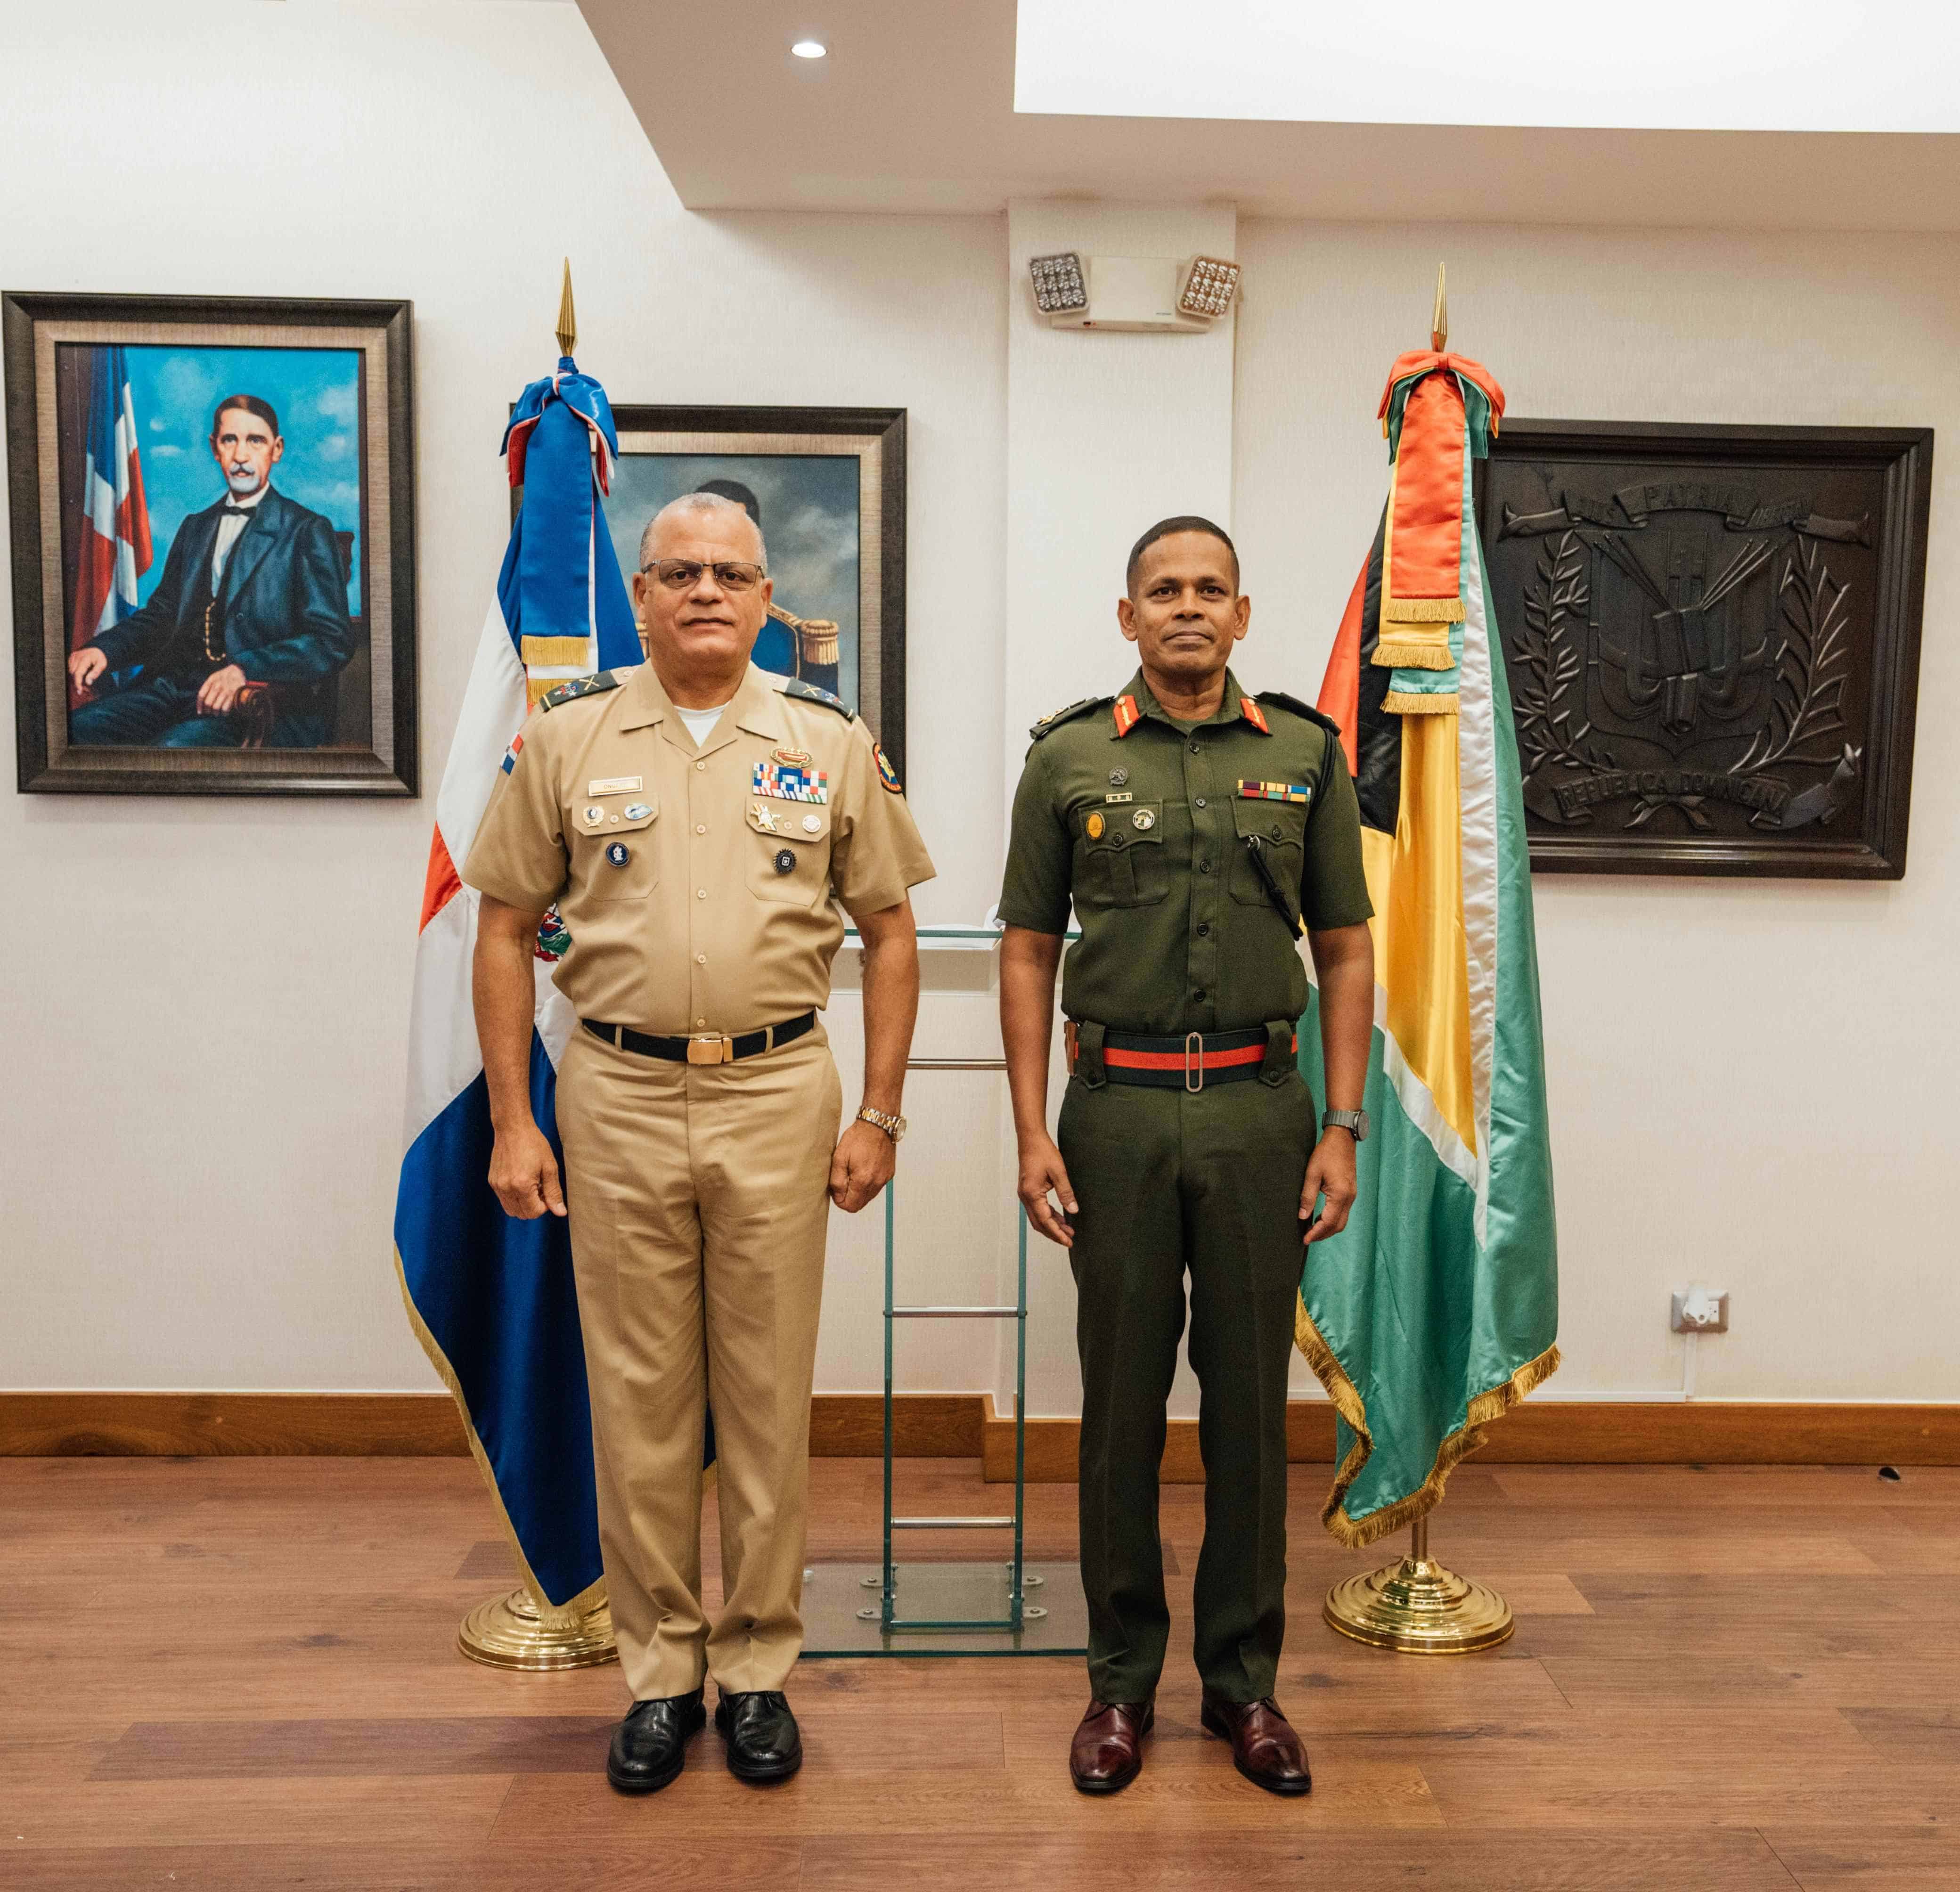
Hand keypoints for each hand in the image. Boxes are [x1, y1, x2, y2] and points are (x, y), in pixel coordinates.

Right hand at [68, 646, 106, 691]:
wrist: (97, 649)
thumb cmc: (100, 657)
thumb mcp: (102, 664)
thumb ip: (95, 673)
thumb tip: (88, 682)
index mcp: (84, 658)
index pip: (77, 673)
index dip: (78, 683)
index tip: (80, 690)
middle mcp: (76, 657)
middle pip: (73, 674)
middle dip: (78, 682)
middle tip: (86, 690)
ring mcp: (72, 657)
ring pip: (71, 672)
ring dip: (76, 679)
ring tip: (84, 684)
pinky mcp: (71, 657)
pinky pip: (70, 668)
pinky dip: (75, 674)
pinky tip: (81, 677)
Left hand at [196, 663, 248, 714]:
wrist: (238, 670)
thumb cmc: (225, 675)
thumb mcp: (214, 677)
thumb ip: (208, 686)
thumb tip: (203, 700)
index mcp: (210, 681)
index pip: (201, 695)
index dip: (199, 705)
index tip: (200, 711)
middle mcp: (217, 686)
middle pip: (208, 703)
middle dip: (208, 710)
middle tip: (210, 712)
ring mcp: (225, 691)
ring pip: (216, 707)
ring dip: (215, 712)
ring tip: (217, 713)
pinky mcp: (233, 695)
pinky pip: (226, 708)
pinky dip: (224, 712)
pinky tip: (225, 713)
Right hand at [487, 1121, 565, 1219]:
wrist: (513, 1128)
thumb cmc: (534, 1144)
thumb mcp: (549, 1167)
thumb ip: (554, 1192)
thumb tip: (560, 1213)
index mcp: (522, 1185)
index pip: (534, 1212)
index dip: (545, 1205)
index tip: (547, 1190)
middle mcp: (506, 1188)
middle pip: (522, 1215)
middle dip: (534, 1206)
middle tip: (540, 1187)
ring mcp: (497, 1185)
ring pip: (511, 1210)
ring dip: (523, 1204)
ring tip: (531, 1185)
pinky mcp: (492, 1181)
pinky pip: (504, 1200)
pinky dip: (514, 1197)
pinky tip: (521, 1181)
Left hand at [829, 1117, 896, 1211]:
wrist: (877, 1124)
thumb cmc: (858, 1137)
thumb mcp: (839, 1157)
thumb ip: (837, 1181)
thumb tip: (838, 1196)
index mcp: (863, 1180)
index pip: (850, 1206)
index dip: (839, 1200)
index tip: (836, 1188)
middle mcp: (876, 1182)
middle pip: (859, 1205)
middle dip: (848, 1198)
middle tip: (843, 1181)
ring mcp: (884, 1179)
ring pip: (868, 1197)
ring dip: (858, 1192)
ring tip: (853, 1173)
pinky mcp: (889, 1174)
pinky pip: (876, 1187)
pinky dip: (868, 1184)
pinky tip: (863, 1169)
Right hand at [1016, 1134, 1076, 1247]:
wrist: (1030, 1139)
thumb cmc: (1043, 1152)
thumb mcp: (1059, 1172)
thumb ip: (1066, 1193)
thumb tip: (1073, 1211)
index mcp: (1032, 1194)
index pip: (1045, 1221)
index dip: (1057, 1233)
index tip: (1069, 1241)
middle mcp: (1025, 1197)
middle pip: (1039, 1223)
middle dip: (1054, 1233)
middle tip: (1070, 1240)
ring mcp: (1025, 1194)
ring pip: (1038, 1217)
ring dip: (1052, 1225)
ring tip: (1068, 1230)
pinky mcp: (1028, 1191)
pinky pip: (1037, 1209)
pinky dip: (1048, 1216)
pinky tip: (1059, 1217)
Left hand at [1301, 1129, 1357, 1245]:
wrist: (1342, 1139)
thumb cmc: (1326, 1153)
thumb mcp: (1312, 1173)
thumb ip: (1307, 1196)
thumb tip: (1302, 1216)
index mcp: (1340, 1194)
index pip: (1328, 1222)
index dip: (1316, 1233)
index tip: (1305, 1240)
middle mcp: (1349, 1198)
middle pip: (1337, 1226)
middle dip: (1322, 1235)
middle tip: (1307, 1238)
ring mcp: (1352, 1195)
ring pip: (1342, 1221)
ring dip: (1328, 1228)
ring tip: (1312, 1230)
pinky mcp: (1351, 1192)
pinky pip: (1343, 1212)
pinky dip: (1332, 1220)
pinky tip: (1321, 1218)